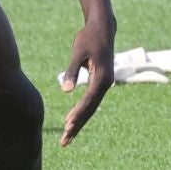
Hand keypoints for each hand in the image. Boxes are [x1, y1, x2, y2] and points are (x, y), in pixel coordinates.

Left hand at [57, 16, 116, 145]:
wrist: (102, 28)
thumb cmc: (88, 38)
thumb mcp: (77, 52)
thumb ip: (71, 71)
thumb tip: (65, 91)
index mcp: (101, 78)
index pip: (88, 101)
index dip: (77, 114)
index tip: (67, 126)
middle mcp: (106, 84)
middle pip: (90, 109)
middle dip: (77, 125)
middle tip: (64, 141)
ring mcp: (105, 84)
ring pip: (91, 107)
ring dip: (79, 122)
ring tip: (66, 137)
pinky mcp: (101, 82)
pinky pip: (91, 101)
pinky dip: (82, 112)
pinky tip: (72, 121)